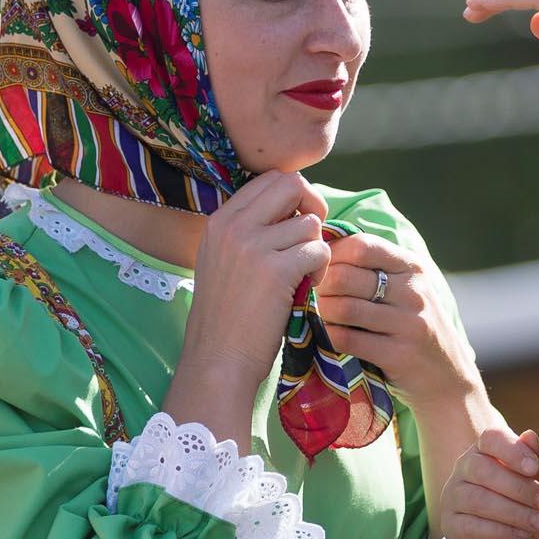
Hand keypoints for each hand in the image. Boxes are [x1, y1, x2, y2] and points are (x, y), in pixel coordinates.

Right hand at [180, 170, 334, 389]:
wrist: (217, 359)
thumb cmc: (227, 317)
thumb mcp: (224, 262)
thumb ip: (249, 233)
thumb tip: (293, 210)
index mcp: (220, 220)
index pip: (269, 178)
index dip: (294, 197)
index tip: (296, 225)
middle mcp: (233, 226)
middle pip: (291, 184)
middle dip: (313, 207)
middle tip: (311, 240)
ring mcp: (252, 245)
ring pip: (310, 222)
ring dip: (316, 249)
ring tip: (304, 276)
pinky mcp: (275, 270)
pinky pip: (318, 250)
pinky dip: (321, 269)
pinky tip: (307, 288)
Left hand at [315, 232, 477, 405]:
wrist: (446, 377)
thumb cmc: (413, 325)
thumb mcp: (406, 289)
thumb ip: (374, 267)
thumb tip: (322, 245)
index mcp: (413, 267)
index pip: (362, 245)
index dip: (332, 254)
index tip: (322, 269)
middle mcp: (414, 292)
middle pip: (346, 276)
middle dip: (321, 285)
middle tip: (313, 295)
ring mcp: (409, 325)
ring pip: (344, 308)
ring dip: (322, 312)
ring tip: (321, 315)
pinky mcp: (399, 355)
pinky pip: (348, 340)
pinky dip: (330, 336)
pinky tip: (329, 335)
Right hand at [440, 426, 538, 538]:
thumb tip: (529, 435)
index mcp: (488, 450)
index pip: (490, 438)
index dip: (511, 451)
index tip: (534, 469)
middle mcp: (466, 469)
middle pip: (480, 469)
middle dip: (518, 487)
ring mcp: (454, 498)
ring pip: (476, 499)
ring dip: (513, 512)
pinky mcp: (452, 527)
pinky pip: (469, 526)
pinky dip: (501, 531)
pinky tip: (521, 534)